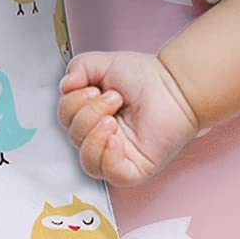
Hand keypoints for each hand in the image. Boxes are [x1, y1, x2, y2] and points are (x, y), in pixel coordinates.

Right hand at [58, 49, 199, 185]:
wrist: (175, 86)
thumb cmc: (145, 77)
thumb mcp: (103, 64)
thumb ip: (78, 68)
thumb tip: (64, 87)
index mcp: (92, 117)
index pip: (67, 119)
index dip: (73, 103)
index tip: (96, 88)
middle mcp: (102, 139)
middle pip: (74, 137)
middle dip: (88, 113)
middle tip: (113, 97)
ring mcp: (117, 157)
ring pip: (88, 160)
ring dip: (94, 135)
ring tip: (113, 118)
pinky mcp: (134, 170)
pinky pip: (110, 174)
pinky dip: (108, 156)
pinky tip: (117, 137)